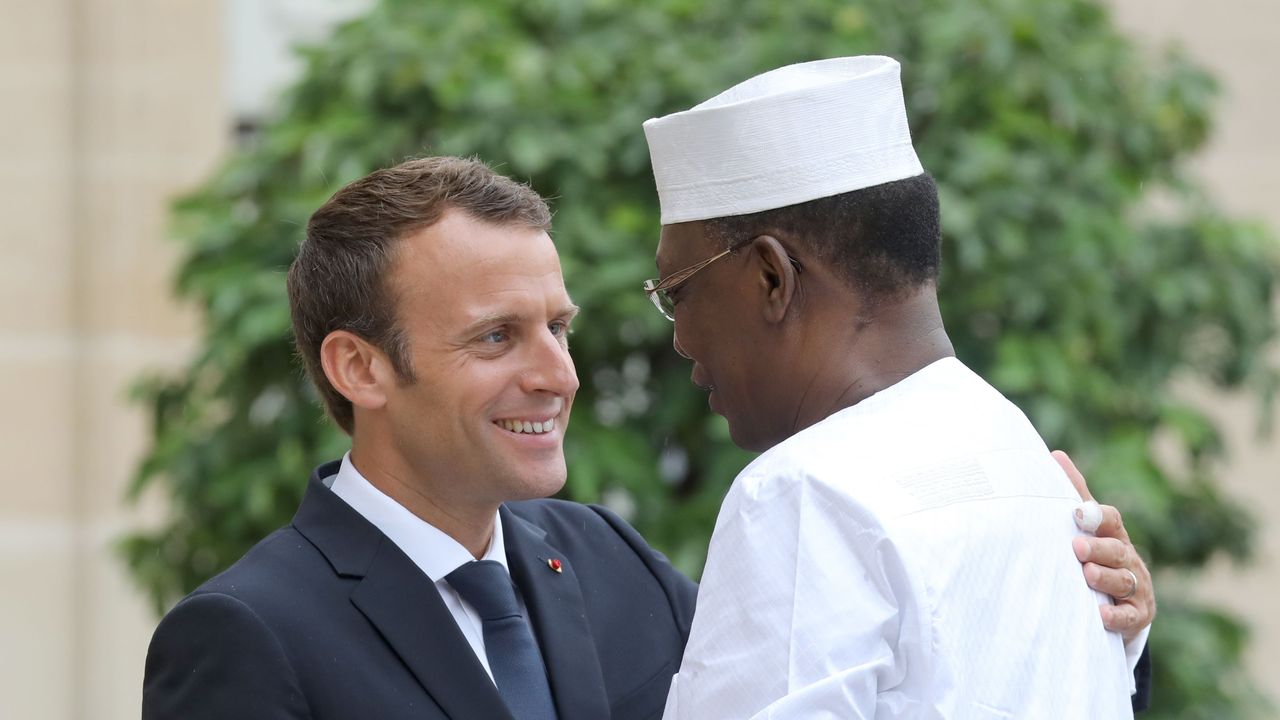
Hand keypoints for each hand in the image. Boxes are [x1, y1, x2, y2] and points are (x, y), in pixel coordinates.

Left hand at [1053, 450, 1155, 643]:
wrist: (1121, 604)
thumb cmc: (1095, 555)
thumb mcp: (1087, 528)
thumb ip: (1074, 494)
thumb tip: (1054, 455)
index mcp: (1113, 534)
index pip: (1111, 520)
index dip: (1096, 515)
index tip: (1077, 512)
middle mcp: (1128, 558)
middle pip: (1117, 550)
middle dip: (1099, 548)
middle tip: (1077, 547)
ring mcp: (1136, 587)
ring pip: (1124, 580)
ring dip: (1105, 578)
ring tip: (1086, 575)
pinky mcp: (1138, 615)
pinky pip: (1129, 616)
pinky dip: (1116, 616)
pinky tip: (1100, 616)